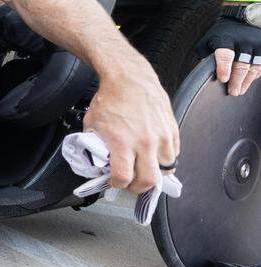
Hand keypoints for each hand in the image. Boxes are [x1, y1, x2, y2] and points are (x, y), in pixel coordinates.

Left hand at [83, 63, 178, 193]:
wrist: (129, 78)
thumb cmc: (110, 99)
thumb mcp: (92, 125)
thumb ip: (95, 147)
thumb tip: (100, 163)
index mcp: (122, 141)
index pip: (124, 177)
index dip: (117, 184)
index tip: (114, 182)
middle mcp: (144, 141)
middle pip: (149, 180)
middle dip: (139, 188)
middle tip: (132, 183)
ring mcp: (161, 136)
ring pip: (166, 170)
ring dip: (155, 174)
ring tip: (144, 169)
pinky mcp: (172, 130)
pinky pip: (174, 154)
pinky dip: (165, 160)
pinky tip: (153, 156)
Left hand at [199, 17, 260, 95]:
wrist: (243, 18)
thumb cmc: (222, 33)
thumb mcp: (209, 40)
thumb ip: (206, 55)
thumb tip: (203, 71)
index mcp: (225, 39)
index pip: (225, 54)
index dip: (224, 67)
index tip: (223, 79)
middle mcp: (242, 41)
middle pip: (241, 64)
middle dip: (237, 80)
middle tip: (233, 92)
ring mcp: (256, 44)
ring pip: (254, 66)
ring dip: (247, 81)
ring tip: (240, 91)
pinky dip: (255, 75)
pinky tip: (249, 81)